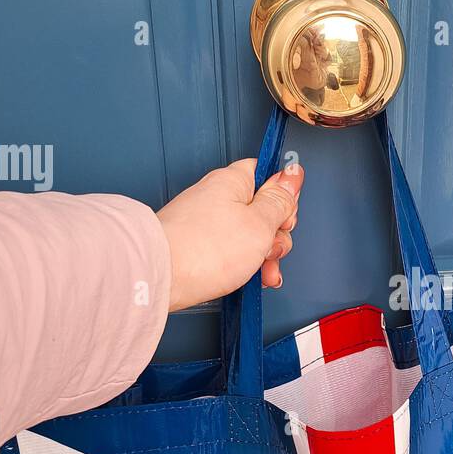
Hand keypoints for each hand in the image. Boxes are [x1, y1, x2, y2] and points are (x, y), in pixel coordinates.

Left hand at [157, 160, 302, 311]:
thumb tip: (293, 173)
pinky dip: (243, 266)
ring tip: (262, 273)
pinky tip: (249, 280)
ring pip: (248, 235)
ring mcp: (206, 223)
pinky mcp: (197, 246)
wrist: (158, 278)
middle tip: (270, 249)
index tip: (286, 218)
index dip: (283, 198)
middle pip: (261, 210)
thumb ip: (279, 200)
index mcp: (232, 181)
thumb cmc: (203, 249)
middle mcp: (217, 198)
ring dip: (263, 256)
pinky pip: (230, 251)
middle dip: (275, 235)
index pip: (267, 175)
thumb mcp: (260, 224)